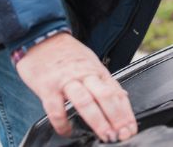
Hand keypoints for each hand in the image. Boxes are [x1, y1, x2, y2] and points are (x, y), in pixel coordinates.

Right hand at [15, 32, 136, 142]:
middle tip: (122, 135)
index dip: (125, 112)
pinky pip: (56, 108)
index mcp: (97, 70)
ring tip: (105, 135)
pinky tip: (67, 131)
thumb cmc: (66, 53)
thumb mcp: (90, 62)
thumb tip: (121, 96)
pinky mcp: (48, 86)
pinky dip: (62, 122)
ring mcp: (66, 81)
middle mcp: (85, 75)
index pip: (116, 92)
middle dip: (116, 117)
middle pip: (105, 96)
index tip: (131, 128)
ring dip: (97, 120)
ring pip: (85, 101)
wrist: (41, 36)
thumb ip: (103, 81)